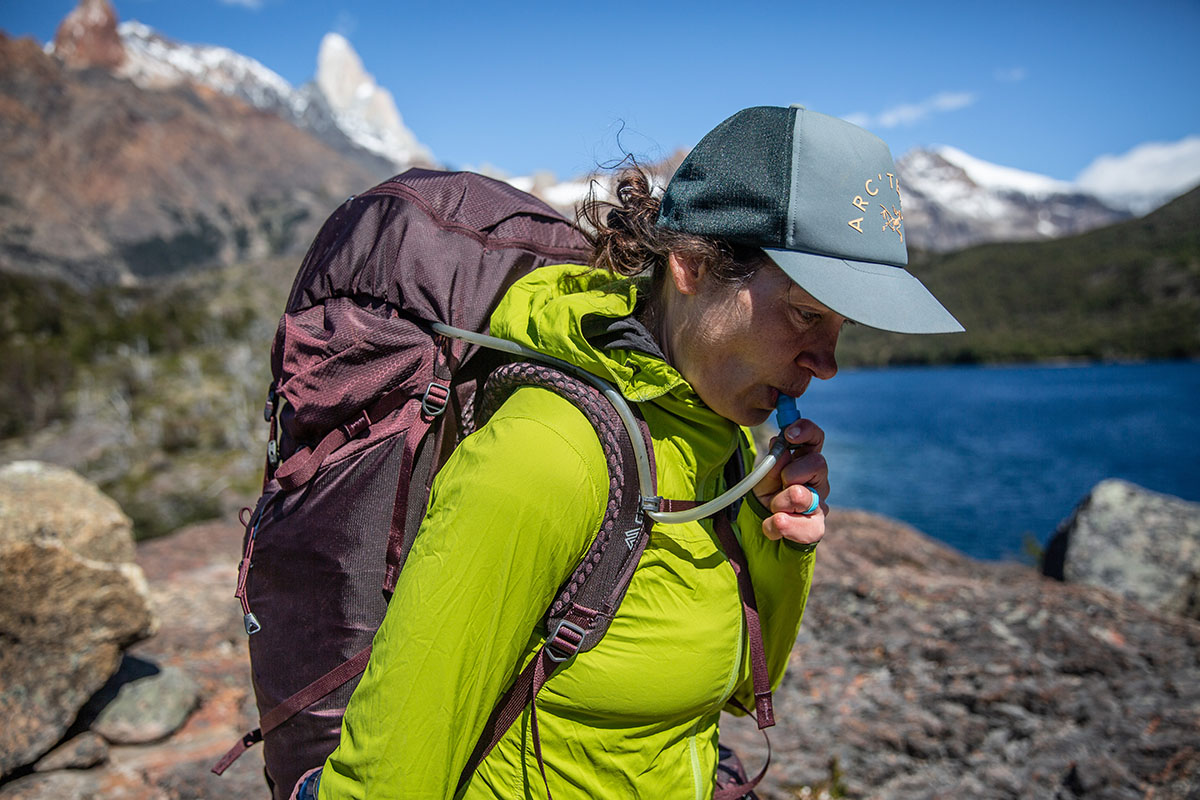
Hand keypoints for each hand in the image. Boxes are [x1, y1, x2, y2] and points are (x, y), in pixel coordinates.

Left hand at [753, 418, 828, 545]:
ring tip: (772, 509)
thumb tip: (783, 449)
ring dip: (779, 502)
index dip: (806, 431)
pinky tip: (772, 526)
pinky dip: (780, 526)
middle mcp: (817, 481)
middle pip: (817, 463)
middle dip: (791, 473)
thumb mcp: (761, 480)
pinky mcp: (816, 528)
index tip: (789, 434)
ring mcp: (819, 504)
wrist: (761, 534)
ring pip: (803, 494)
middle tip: (780, 484)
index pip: (815, 439)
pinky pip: (803, 525)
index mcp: (803, 462)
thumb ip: (771, 465)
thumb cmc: (765, 501)